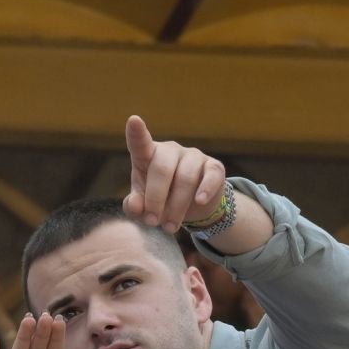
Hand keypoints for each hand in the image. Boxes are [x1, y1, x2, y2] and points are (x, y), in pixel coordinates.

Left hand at [125, 115, 227, 233]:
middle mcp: (170, 150)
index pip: (140, 143)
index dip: (137, 133)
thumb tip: (135, 207)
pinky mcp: (214, 166)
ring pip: (185, 178)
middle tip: (153, 222)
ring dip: (176, 206)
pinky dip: (205, 190)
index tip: (133, 121)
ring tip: (170, 227)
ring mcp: (193, 156)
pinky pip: (211, 176)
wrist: (194, 207)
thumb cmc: (162, 200)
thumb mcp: (144, 206)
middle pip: (162, 170)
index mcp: (148, 155)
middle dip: (156, 199)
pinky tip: (200, 202)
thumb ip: (135, 206)